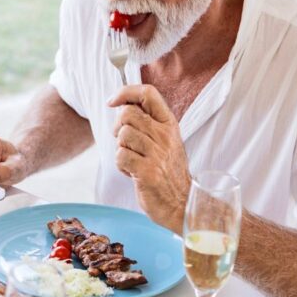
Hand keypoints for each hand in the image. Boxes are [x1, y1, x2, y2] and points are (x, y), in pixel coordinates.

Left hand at [107, 85, 190, 233]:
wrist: (182, 203)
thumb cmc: (169, 172)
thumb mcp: (166, 141)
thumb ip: (148, 123)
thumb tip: (122, 104)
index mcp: (169, 124)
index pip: (148, 93)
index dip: (125, 92)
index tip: (113, 101)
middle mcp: (165, 135)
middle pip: (127, 113)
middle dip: (117, 127)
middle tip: (125, 142)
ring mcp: (157, 154)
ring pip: (122, 134)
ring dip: (120, 148)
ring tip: (132, 160)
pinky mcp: (147, 172)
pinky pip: (120, 156)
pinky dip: (120, 165)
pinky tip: (132, 172)